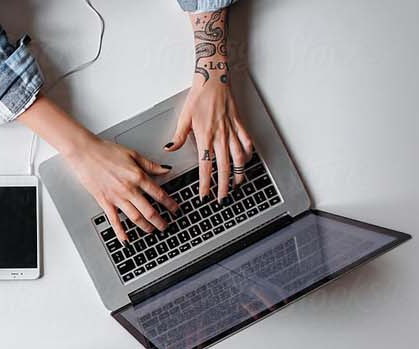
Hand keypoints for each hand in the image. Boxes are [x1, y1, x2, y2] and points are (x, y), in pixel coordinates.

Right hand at [16, 97, 174, 243]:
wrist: (85, 152)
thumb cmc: (106, 151)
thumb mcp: (133, 154)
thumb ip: (151, 165)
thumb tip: (166, 169)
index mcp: (138, 177)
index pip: (159, 194)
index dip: (170, 204)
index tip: (175, 210)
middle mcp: (129, 189)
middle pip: (149, 210)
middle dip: (160, 221)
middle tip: (166, 226)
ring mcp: (116, 197)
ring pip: (135, 217)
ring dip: (145, 226)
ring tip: (151, 230)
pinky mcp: (104, 202)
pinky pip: (114, 220)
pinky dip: (121, 231)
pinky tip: (126, 239)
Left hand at [168, 9, 253, 200]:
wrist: (214, 80)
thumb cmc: (198, 98)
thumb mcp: (184, 118)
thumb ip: (179, 137)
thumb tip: (169, 150)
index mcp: (205, 136)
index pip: (206, 166)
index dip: (205, 183)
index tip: (204, 195)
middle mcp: (221, 135)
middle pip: (225, 167)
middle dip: (224, 185)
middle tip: (223, 197)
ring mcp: (232, 130)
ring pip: (239, 157)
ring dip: (239, 172)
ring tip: (237, 184)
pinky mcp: (240, 123)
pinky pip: (247, 141)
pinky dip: (248, 153)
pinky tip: (247, 161)